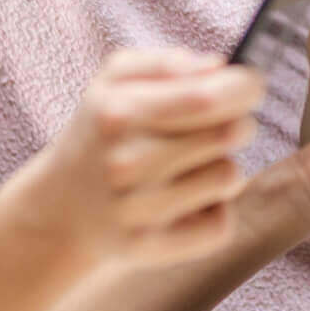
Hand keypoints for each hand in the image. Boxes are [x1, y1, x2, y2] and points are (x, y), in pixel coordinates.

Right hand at [23, 48, 263, 267]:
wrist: (59, 210)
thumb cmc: (101, 133)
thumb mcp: (114, 81)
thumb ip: (166, 62)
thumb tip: (218, 67)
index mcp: (119, 112)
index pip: (207, 98)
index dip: (244, 87)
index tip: (250, 86)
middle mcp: (126, 162)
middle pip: (229, 134)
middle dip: (239, 123)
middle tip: (221, 127)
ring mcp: (136, 210)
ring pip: (229, 177)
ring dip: (224, 167)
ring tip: (196, 165)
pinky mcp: (148, 248)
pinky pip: (219, 225)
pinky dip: (215, 211)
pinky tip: (189, 201)